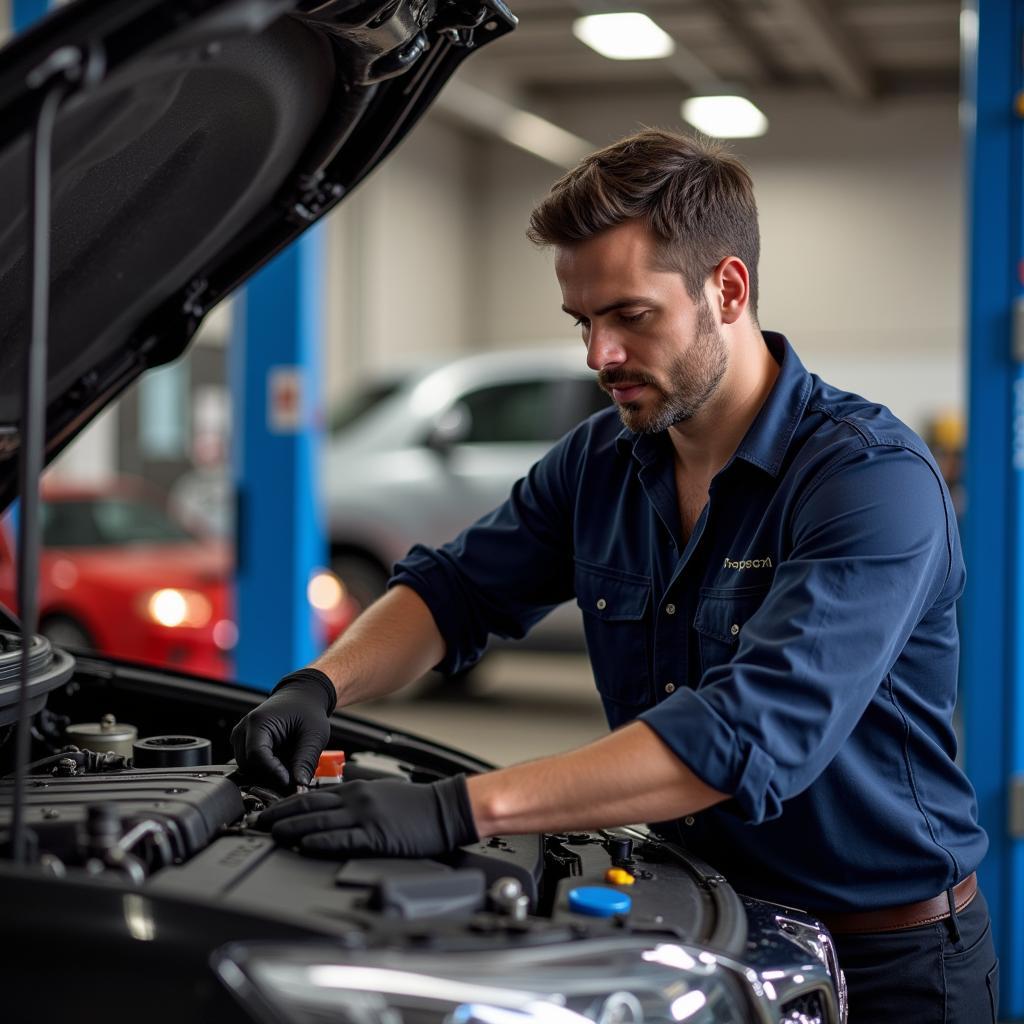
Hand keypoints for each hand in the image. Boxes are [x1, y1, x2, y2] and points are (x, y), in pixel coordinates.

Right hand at [230, 668, 336, 789]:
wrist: (301, 697)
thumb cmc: (307, 710)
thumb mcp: (314, 734)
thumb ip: (306, 760)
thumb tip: (299, 785)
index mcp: (259, 722)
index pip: (257, 756)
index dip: (273, 772)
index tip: (289, 781)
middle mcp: (244, 729)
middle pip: (249, 765)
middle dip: (271, 775)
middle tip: (294, 776)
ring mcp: (240, 737)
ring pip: (248, 768)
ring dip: (268, 773)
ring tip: (290, 765)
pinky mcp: (243, 744)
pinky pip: (250, 765)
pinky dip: (265, 769)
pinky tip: (282, 762)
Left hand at [254, 775, 478, 856]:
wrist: (444, 809)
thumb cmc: (415, 804)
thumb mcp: (380, 792)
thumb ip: (353, 799)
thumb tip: (328, 809)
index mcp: (356, 789)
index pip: (311, 795)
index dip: (285, 803)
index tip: (266, 811)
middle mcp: (356, 800)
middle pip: (309, 806)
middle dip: (280, 815)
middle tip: (258, 822)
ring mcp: (365, 817)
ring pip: (320, 822)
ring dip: (292, 828)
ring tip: (272, 834)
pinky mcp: (376, 836)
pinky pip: (342, 839)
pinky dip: (320, 842)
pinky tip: (305, 845)